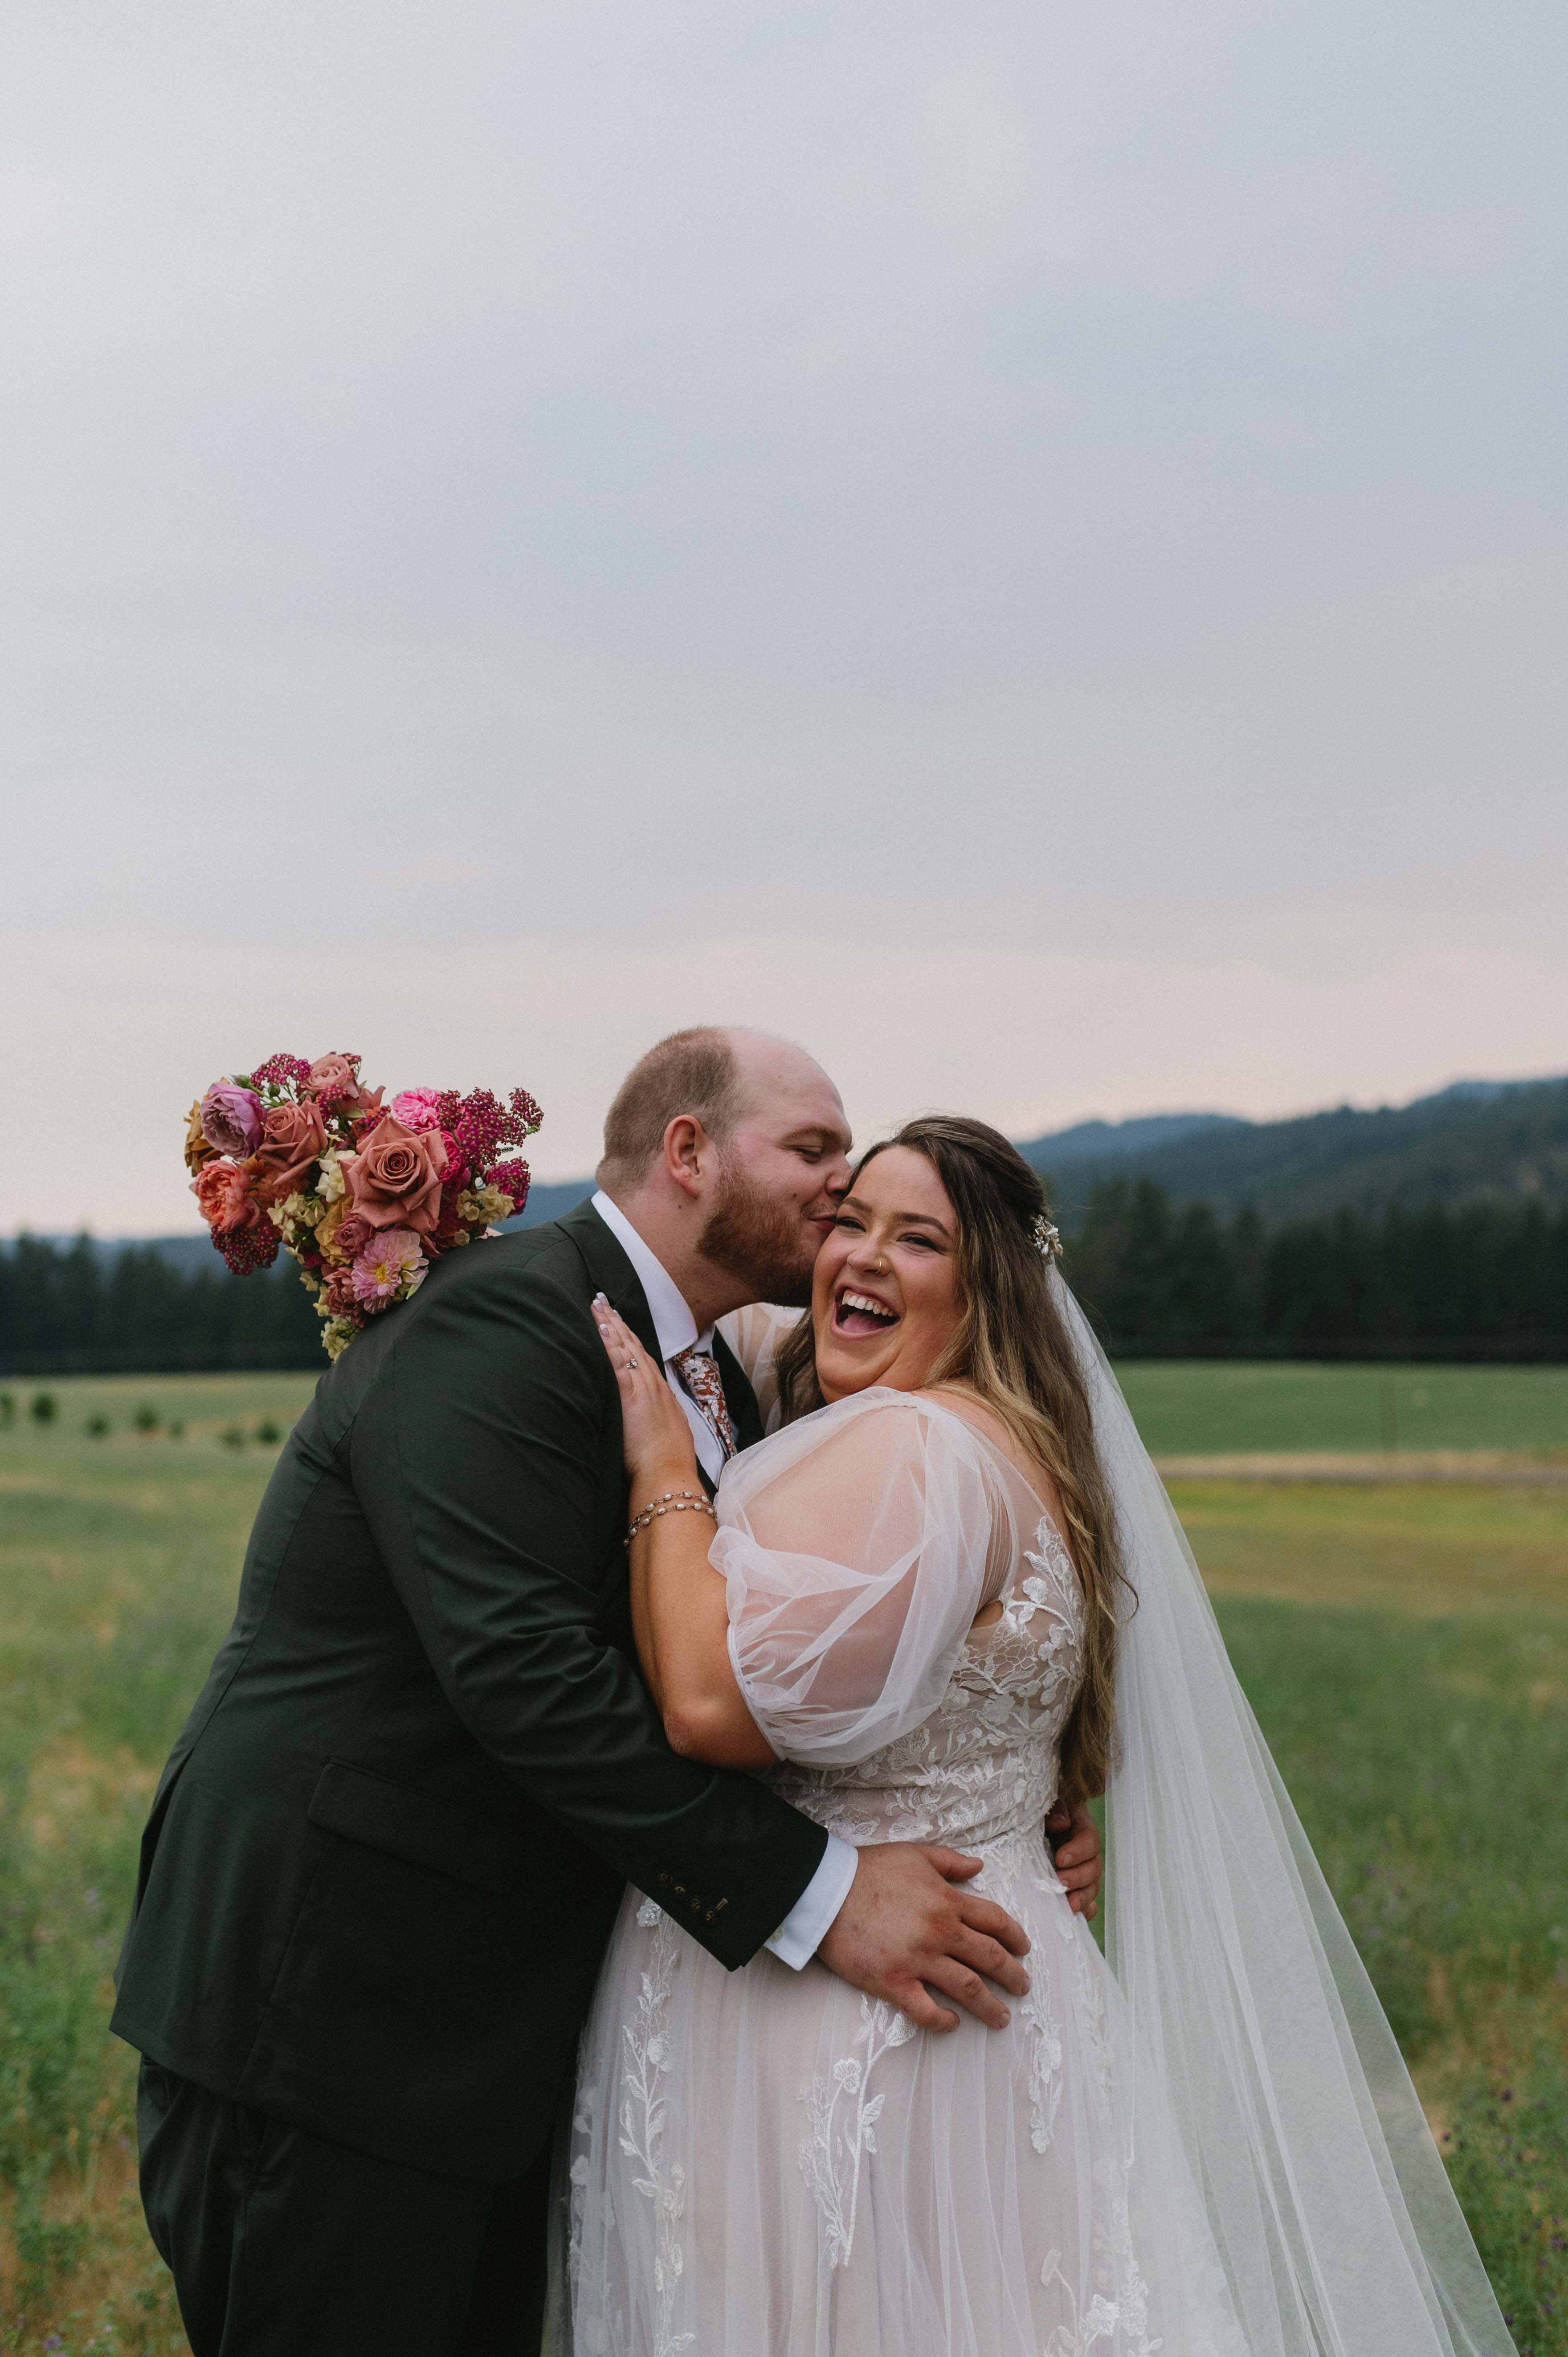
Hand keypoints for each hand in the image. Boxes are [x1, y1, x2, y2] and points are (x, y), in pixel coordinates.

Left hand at [592, 1295, 700, 1487]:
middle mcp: (652, 1385)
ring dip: (610, 1326)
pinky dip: (610, 1345)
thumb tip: (650, 1417)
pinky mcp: (631, 1397)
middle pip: (632, 1346)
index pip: (641, 1357)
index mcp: (660, 1393)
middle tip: (601, 1301)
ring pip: (625, 1349)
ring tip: (596, 1306)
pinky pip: (618, 1364)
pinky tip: (600, 1330)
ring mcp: (642, 1388)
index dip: (628, 1337)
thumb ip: (657, 1417)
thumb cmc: (668, 1459)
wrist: (668, 1471)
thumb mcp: (668, 1431)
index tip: (617, 1320)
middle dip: (616, 1322)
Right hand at [817, 1843, 1030, 2033]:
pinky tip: (952, 2024)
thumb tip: (979, 1866)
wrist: (826, 1890)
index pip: (994, 1921)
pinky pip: (925, 2010)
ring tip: (1002, 2018)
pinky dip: (943, 2021)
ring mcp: (917, 1960)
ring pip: (966, 1988)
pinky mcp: (893, 1982)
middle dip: (1013, 1975)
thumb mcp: (914, 1854)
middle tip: (1023, 1988)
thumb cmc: (868, 1869)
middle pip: (989, 1958)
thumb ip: (949, 1862)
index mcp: (946, 1900)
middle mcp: (939, 1932)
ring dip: (990, 2006)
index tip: (1024, 1948)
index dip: (1014, 1936)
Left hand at [1046, 1803, 1101, 1919]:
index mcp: (1080, 1827)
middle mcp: (1085, 1852)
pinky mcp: (1075, 1888)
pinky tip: (1075, 1915)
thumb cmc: (1037, 1812)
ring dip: (1082, 1897)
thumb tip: (1061, 1823)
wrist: (1027, 1825)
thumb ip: (1056, 1810)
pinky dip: (1084, 1910)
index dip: (1078, 1851)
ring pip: (1092, 1887)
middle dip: (1078, 1877)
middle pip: (1093, 1868)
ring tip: (1069, 1905)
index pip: (1089, 1840)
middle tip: (1060, 1883)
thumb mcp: (1046, 1804)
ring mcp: (1082, 1872)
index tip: (1060, 1859)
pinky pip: (1088, 1903)